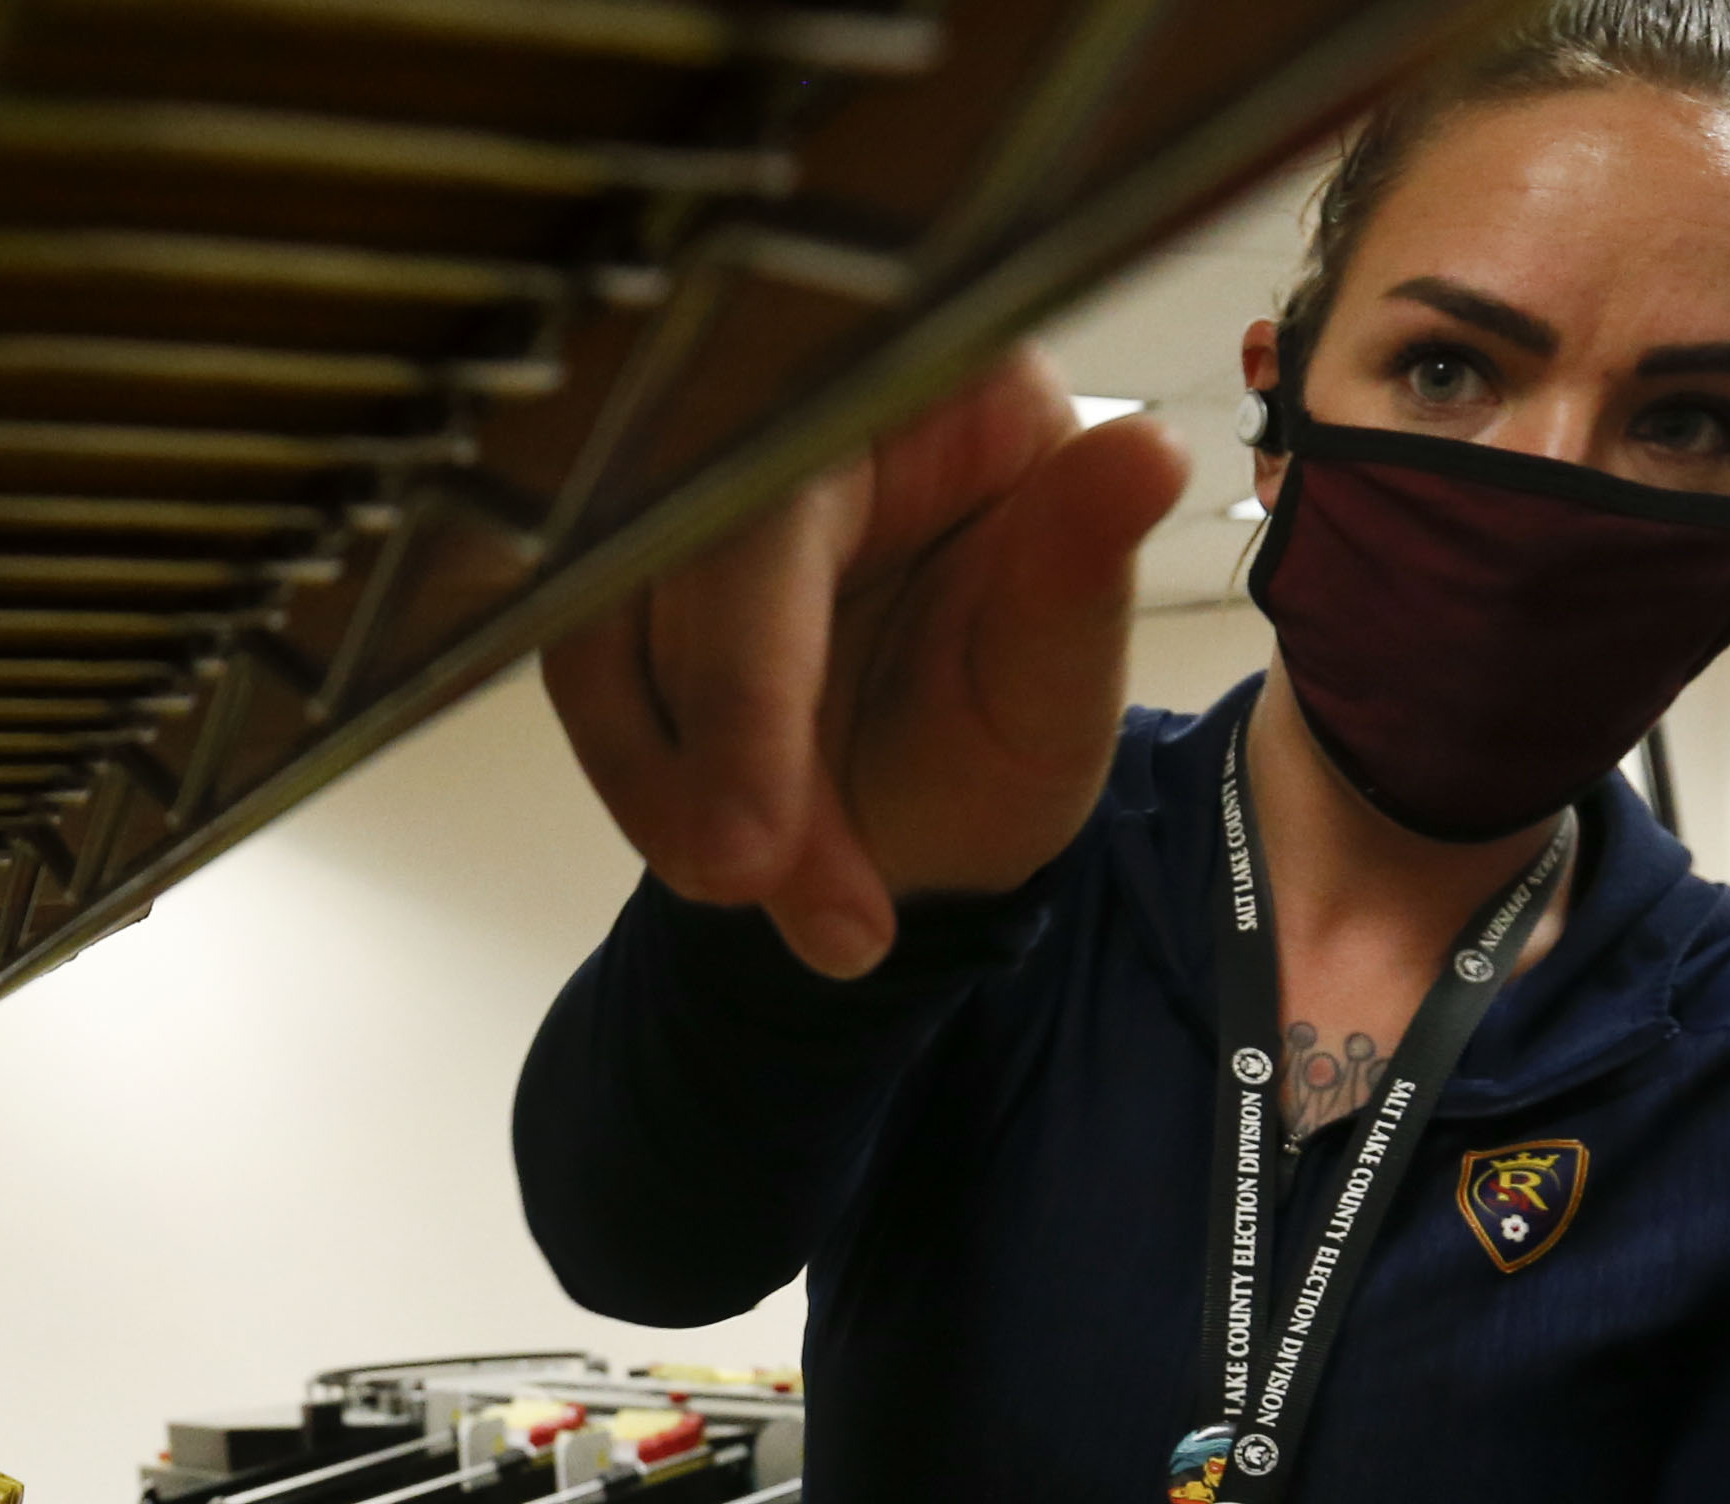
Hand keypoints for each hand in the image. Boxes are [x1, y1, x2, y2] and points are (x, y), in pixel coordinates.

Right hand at [540, 352, 1187, 979]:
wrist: (938, 801)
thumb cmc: (1009, 712)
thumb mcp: (1063, 669)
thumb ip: (1082, 574)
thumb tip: (1147, 457)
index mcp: (914, 379)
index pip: (783, 500)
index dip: (750, 673)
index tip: (754, 841)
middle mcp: (780, 410)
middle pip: (668, 560)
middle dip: (707, 753)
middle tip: (756, 886)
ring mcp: (683, 486)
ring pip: (599, 627)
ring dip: (661, 786)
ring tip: (775, 899)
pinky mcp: (623, 566)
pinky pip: (583, 669)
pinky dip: (645, 784)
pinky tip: (725, 860)